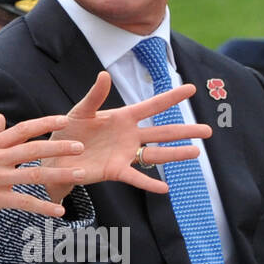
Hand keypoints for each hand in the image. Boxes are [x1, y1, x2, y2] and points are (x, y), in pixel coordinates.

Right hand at [0, 113, 85, 231]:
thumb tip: (2, 118)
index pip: (22, 129)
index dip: (44, 123)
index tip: (64, 119)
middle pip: (32, 148)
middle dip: (59, 146)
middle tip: (81, 147)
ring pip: (33, 174)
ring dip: (59, 174)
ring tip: (80, 175)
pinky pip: (24, 202)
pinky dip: (43, 207)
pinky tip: (59, 211)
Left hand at [40, 70, 210, 197]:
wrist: (55, 158)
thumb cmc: (68, 132)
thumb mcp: (80, 111)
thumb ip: (94, 95)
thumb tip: (104, 74)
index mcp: (123, 118)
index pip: (151, 106)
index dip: (171, 97)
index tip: (191, 89)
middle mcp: (129, 136)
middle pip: (162, 132)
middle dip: (185, 130)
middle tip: (208, 130)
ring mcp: (125, 154)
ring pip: (155, 154)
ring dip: (176, 154)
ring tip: (197, 153)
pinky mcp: (115, 171)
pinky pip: (135, 177)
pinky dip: (149, 183)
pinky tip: (165, 189)